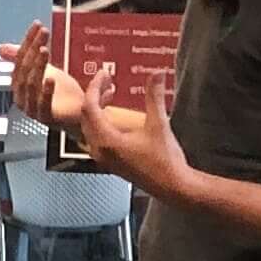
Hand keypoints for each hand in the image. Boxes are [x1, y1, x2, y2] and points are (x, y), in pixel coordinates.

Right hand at [7, 22, 60, 124]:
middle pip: (24, 69)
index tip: (37, 26)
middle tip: (43, 34)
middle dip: (33, 49)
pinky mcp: (45, 118)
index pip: (20, 58)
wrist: (79, 114)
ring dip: (37, 66)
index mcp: (19, 85)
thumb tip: (1, 48)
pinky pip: (42, 104)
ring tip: (44, 51)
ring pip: (31, 84)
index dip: (28, 41)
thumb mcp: (43, 70)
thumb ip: (25, 59)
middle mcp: (22, 96)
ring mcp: (32, 108)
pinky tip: (50, 79)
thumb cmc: (63, 95)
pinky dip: (45, 91)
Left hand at [55, 61, 188, 199]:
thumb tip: (156, 74)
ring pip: (90, 128)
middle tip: (107, 80)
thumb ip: (154, 97)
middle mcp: (99, 151)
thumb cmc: (166, 160)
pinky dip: (102, 122)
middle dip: (95, 96)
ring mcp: (104, 158)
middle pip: (86, 117)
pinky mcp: (111, 163)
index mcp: (106, 141)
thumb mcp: (159, 125)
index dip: (95, 87)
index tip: (104, 73)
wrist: (174, 187)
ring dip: (97, 109)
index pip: (89, 107)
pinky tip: (115, 116)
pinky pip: (96, 137)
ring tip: (110, 94)